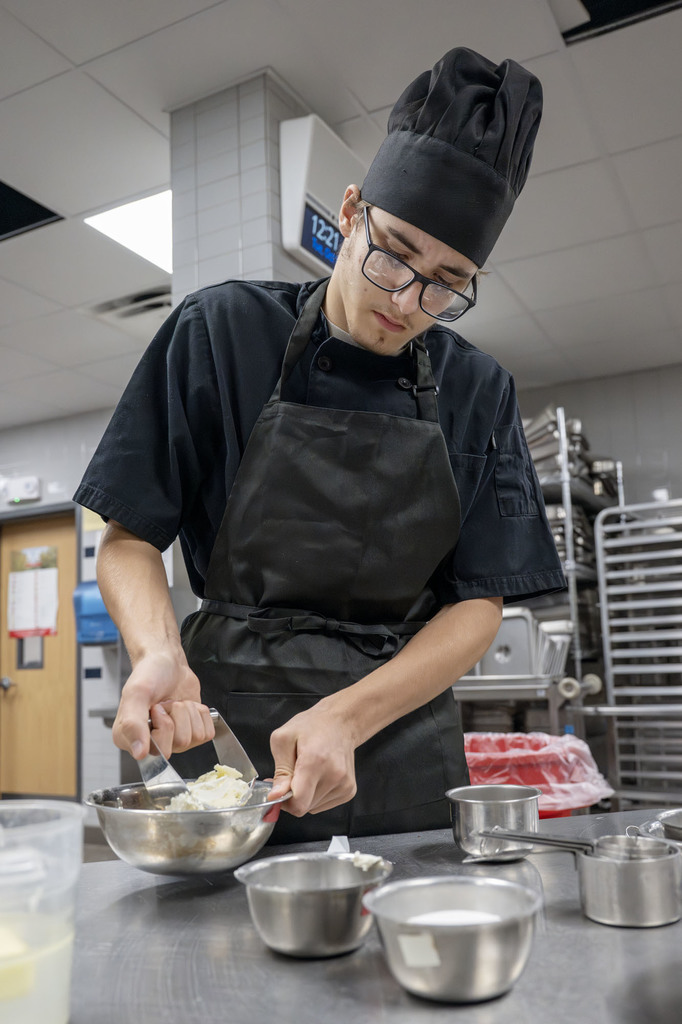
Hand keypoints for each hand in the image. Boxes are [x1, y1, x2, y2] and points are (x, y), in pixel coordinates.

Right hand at [112, 651, 213, 759]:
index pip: (158, 751)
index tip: (154, 708)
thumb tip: (140, 754)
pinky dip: (200, 714)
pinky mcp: (191, 733)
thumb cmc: (149, 675)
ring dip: (188, 712)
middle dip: (177, 715)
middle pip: (181, 742)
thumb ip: (133, 723)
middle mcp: (151, 744)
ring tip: (174, 703)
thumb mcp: (137, 693)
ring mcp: (173, 741)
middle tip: (165, 704)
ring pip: (195, 736)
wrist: (168, 663)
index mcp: (129, 739)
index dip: (163, 725)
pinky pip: (207, 732)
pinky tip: (186, 706)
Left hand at [267, 700, 357, 815]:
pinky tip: (318, 776)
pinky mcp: (349, 790)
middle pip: (304, 807)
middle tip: (291, 775)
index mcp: (315, 762)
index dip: (283, 802)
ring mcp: (344, 785)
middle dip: (292, 796)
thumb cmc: (311, 727)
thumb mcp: (283, 739)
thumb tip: (276, 796)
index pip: (298, 803)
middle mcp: (334, 776)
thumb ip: (280, 771)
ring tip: (307, 772)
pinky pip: (324, 805)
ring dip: (305, 795)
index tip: (279, 790)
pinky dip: (316, 795)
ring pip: (313, 808)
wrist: (340, 722)